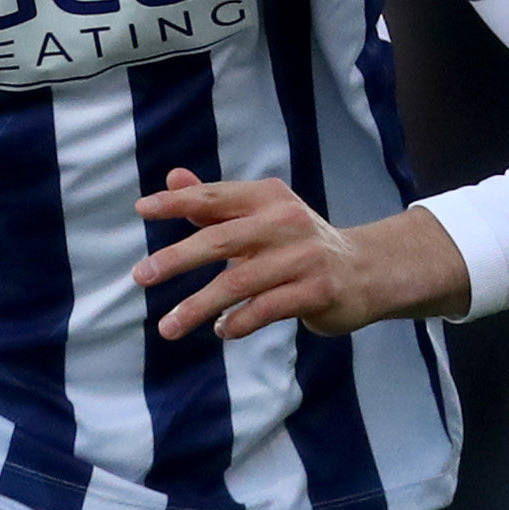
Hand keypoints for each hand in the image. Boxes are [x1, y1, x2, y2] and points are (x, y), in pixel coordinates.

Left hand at [132, 167, 471, 341]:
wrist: (366, 270)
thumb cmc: (299, 242)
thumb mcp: (262, 215)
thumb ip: (214, 202)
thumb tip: (171, 178)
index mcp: (267, 198)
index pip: (214, 197)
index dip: (177, 202)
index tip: (142, 210)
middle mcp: (284, 222)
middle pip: (220, 240)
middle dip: (177, 259)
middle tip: (141, 276)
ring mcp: (302, 258)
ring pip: (238, 283)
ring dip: (198, 307)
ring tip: (168, 327)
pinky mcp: (317, 291)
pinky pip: (267, 309)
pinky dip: (238, 322)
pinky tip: (222, 331)